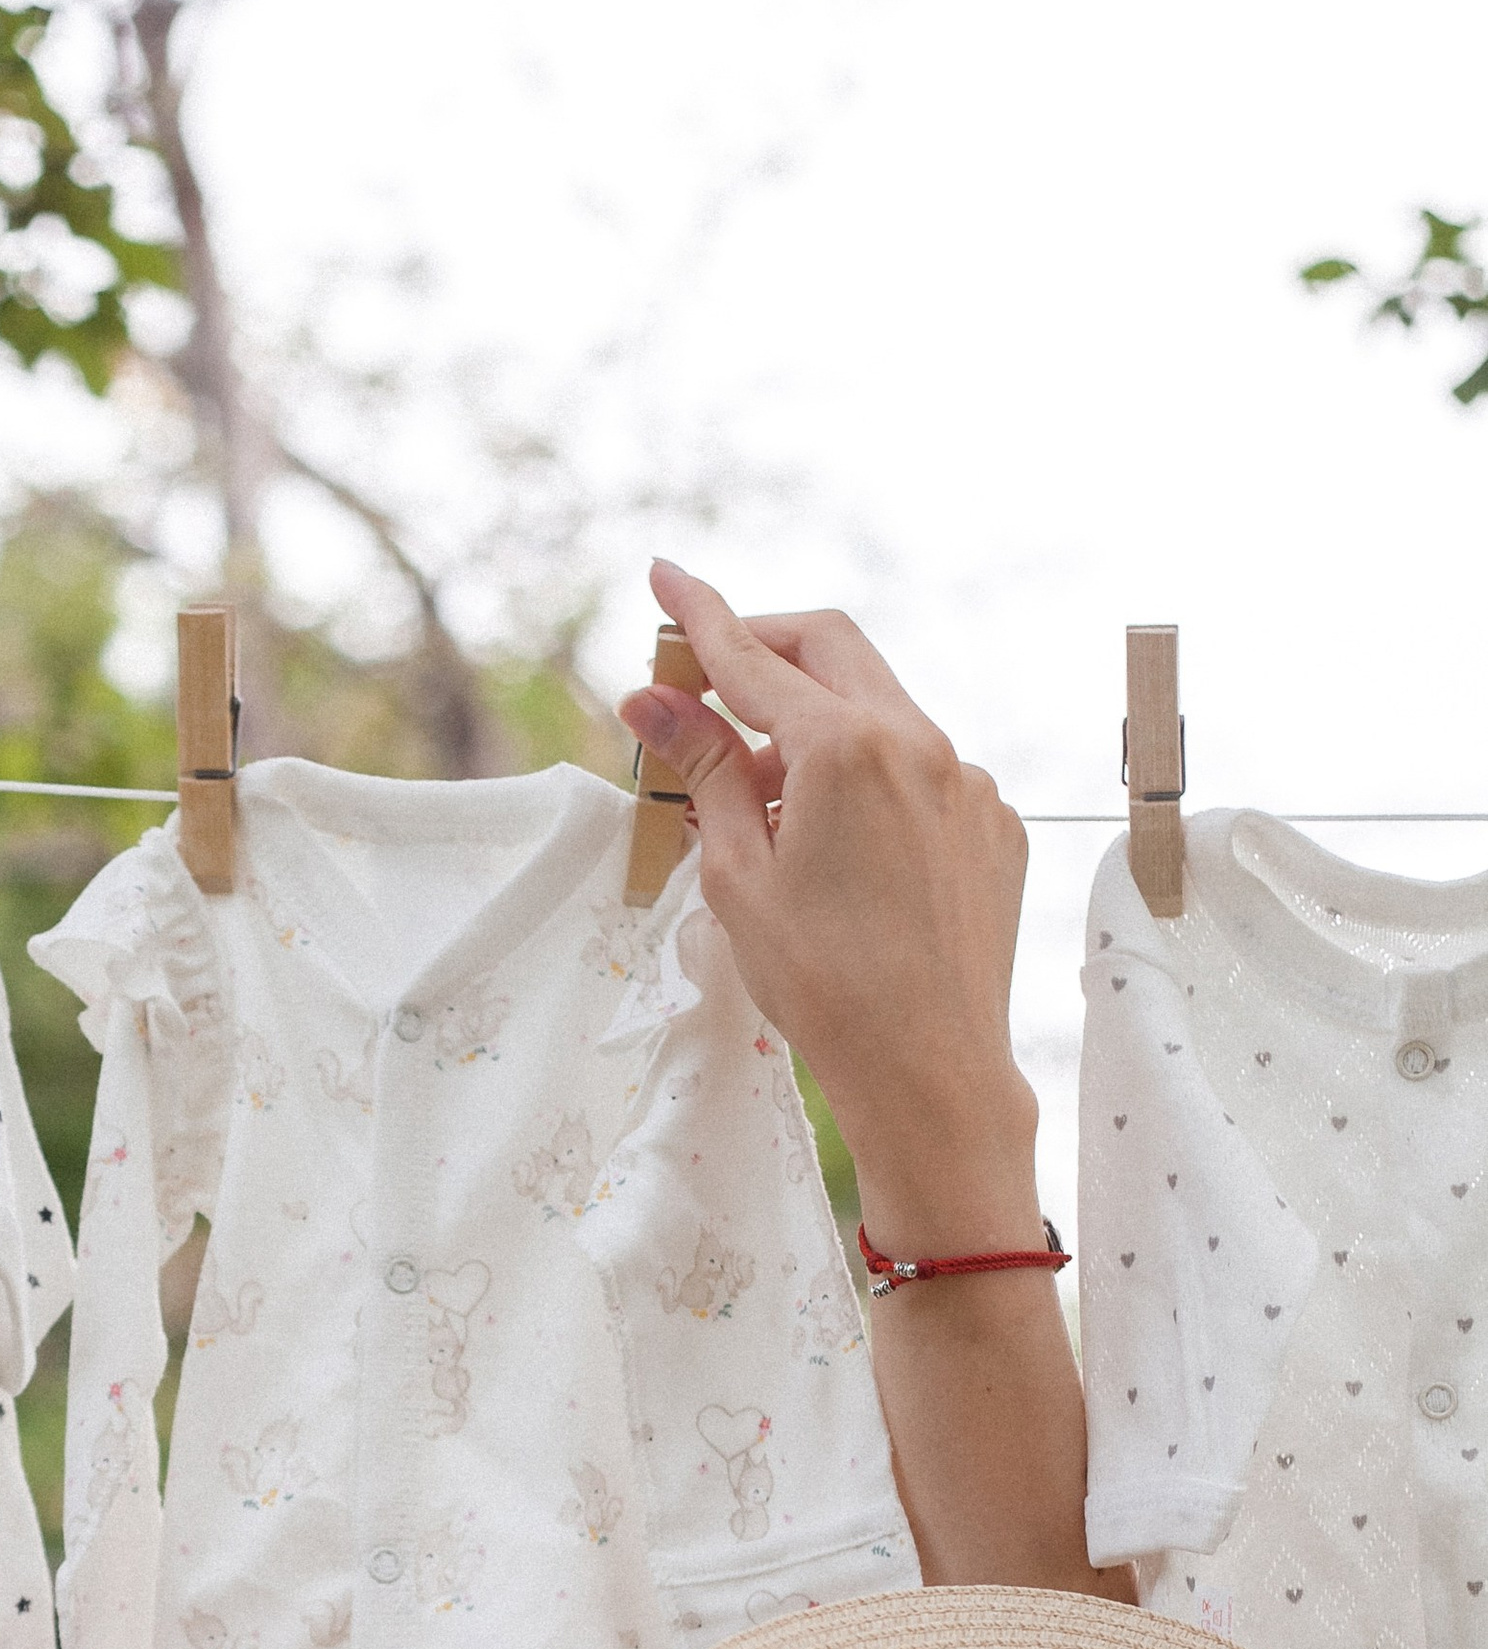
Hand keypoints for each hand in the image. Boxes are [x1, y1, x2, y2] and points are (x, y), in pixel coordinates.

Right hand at [623, 562, 1038, 1256]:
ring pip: (878, 709)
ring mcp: (968, 779)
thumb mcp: (738, 874)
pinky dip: (867, 778)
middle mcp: (919, 742)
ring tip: (763, 802)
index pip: (753, 657)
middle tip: (707, 678)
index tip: (664, 577)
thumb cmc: (824, 985)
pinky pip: (921, 769)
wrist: (930, 1071)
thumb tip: (655, 701)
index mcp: (846, 748)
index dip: (700, 615)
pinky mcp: (993, 821)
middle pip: (829, 648)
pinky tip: (836, 848)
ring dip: (813, 724)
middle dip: (763, 648)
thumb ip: (705, 772)